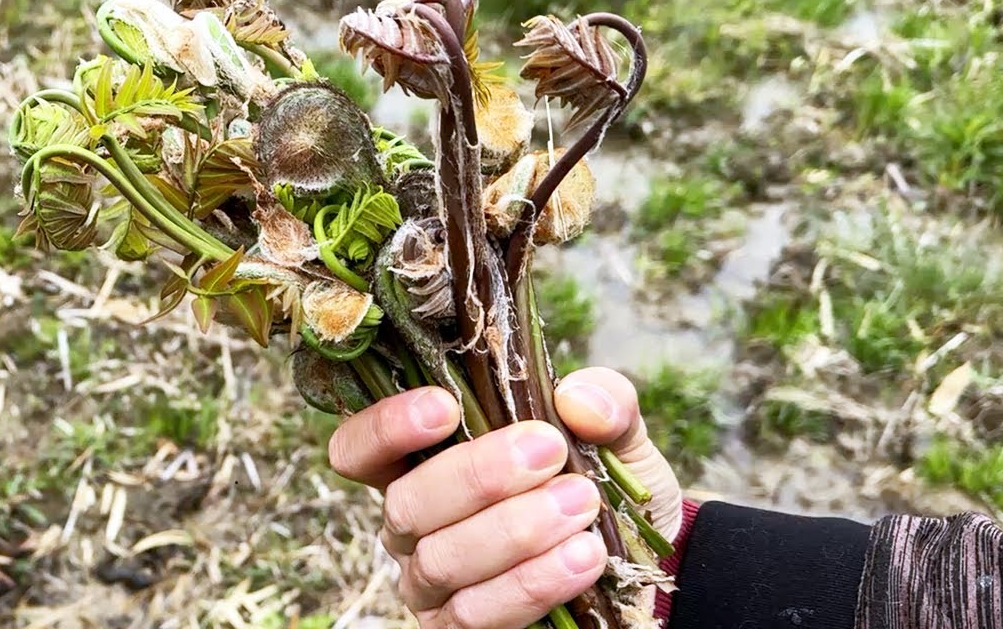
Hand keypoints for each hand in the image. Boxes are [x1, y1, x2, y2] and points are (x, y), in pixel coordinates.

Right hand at [327, 367, 681, 628]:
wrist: (647, 571)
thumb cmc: (603, 491)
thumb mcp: (613, 437)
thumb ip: (603, 403)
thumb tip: (577, 399)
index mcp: (422, 466)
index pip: (360, 450)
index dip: (384, 428)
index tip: (444, 406)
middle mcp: (413, 529)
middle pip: (404, 504)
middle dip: (476, 475)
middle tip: (547, 450)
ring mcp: (433, 588)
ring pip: (441, 561)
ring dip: (513, 530)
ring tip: (581, 505)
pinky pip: (478, 614)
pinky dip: (532, 582)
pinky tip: (583, 557)